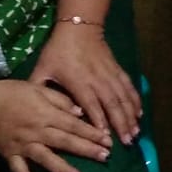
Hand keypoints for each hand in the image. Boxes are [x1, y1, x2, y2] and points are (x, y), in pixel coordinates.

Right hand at [0, 79, 113, 171]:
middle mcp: (37, 131)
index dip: (92, 132)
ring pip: (46, 159)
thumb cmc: (10, 92)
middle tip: (106, 157)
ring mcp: (23, 145)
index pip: (74, 124)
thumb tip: (80, 112)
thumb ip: (60, 100)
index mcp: (45, 113)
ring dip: (63, 170)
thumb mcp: (37, 88)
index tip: (108, 139)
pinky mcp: (10, 155)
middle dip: (86, 149)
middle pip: (65, 141)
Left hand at [30, 23, 141, 144]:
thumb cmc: (58, 50)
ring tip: (136, 132)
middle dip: (121, 124)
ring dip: (130, 116)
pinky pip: (129, 87)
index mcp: (78, 82)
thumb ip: (38, 88)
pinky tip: (140, 113)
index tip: (105, 138)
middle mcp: (97, 80)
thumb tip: (31, 109)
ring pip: (123, 98)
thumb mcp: (43, 68)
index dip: (99, 121)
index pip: (91, 105)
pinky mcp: (117, 70)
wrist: (79, 28)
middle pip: (112, 105)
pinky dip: (135, 100)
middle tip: (127, 142)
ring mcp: (110, 75)